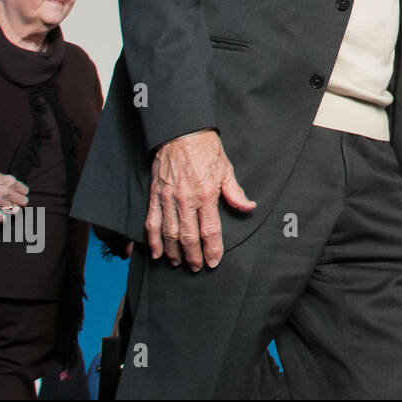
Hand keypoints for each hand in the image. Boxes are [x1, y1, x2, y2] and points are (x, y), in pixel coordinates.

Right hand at [0, 170, 28, 220]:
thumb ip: (8, 182)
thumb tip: (15, 187)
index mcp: (10, 182)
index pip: (25, 191)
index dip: (21, 193)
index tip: (17, 195)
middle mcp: (7, 192)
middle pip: (24, 201)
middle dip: (19, 202)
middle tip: (13, 202)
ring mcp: (0, 201)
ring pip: (16, 210)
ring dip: (12, 210)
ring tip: (7, 208)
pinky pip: (3, 218)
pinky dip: (3, 219)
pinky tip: (2, 216)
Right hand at [146, 129, 255, 270]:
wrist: (181, 132)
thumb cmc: (206, 150)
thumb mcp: (226, 170)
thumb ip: (235, 193)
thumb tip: (249, 207)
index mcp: (206, 194)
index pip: (210, 230)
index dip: (212, 249)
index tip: (213, 262)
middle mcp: (186, 200)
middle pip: (188, 236)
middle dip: (193, 256)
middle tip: (196, 268)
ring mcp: (168, 198)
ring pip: (169, 233)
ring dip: (173, 252)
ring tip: (178, 264)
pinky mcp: (155, 195)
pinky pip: (152, 222)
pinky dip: (152, 240)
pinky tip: (156, 253)